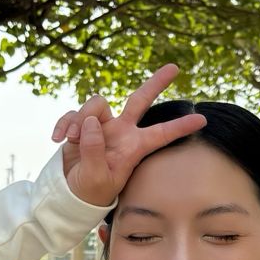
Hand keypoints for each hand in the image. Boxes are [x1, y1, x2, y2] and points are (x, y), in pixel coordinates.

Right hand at [49, 64, 207, 206]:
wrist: (69, 191)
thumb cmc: (90, 191)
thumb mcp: (95, 178)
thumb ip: (94, 151)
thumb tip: (91, 122)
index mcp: (133, 147)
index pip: (160, 134)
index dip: (180, 127)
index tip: (202, 119)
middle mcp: (121, 131)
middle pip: (140, 100)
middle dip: (156, 83)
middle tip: (175, 68)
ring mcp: (102, 126)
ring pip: (97, 104)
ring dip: (80, 119)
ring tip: (70, 141)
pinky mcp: (82, 124)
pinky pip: (73, 114)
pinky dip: (63, 124)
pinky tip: (57, 139)